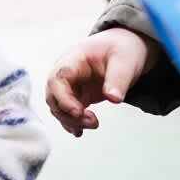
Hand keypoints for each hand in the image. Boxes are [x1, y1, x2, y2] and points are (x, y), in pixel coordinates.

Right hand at [46, 27, 160, 136]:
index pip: (57, 79)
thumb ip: (118, 79)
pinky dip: (71, 122)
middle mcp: (65, 73)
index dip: (63, 97)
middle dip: (68, 113)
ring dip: (71, 120)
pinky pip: (67, 111)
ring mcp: (69, 85)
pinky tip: (79, 133)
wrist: (124, 47)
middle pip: (53, 95)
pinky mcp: (76, 95)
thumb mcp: (125, 61)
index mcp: (72, 59)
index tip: (78, 111)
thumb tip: (114, 99)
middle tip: (93, 122)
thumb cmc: (122, 49)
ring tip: (94, 124)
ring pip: (58, 106)